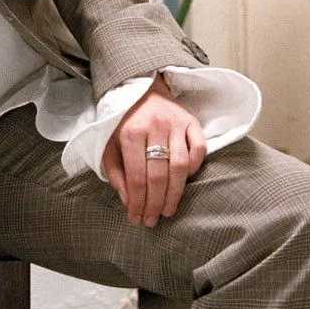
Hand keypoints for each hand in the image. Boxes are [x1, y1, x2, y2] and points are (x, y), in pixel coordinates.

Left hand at [101, 71, 207, 227]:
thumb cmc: (123, 122)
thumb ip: (116, 172)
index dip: (137, 202)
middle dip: (155, 203)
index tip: (136, 219)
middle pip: (159, 175)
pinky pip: (199, 149)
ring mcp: (176, 123)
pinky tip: (184, 182)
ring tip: (167, 210)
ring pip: (181, 166)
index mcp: (130, 132)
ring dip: (175, 194)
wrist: (141, 88)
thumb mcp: (110, 144)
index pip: (137, 177)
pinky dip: (195, 168)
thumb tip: (128, 200)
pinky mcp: (192, 121)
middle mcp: (155, 127)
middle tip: (152, 220)